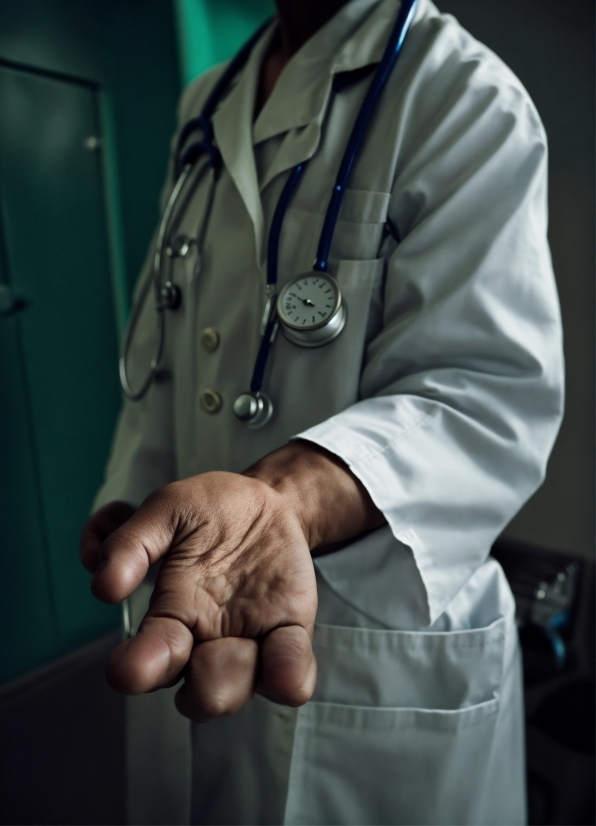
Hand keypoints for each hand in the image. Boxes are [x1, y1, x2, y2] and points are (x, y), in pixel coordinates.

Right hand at [88, 443, 383, 722]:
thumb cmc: (211, 511)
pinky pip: (291, 678)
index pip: (145, 663)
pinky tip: (283, 640)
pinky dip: (287, 674)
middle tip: (206, 647)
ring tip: (242, 637)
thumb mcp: (168, 509)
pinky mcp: (289, 634)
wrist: (269, 503)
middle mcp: (206, 641)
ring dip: (238, 672)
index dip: (137, 671)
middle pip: (199, 698)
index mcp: (170, 615)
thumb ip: (132, 541)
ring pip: (239, 694)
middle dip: (202, 686)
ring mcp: (250, 642)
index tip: (128, 669)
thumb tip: (104, 584)